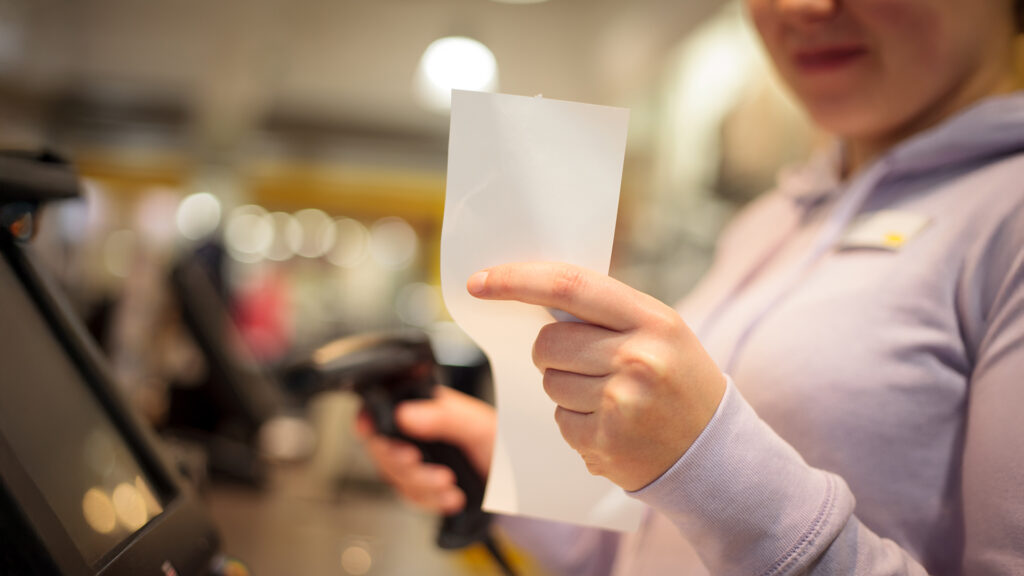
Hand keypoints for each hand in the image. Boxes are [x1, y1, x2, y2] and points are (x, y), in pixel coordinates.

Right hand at [354, 385, 495, 513]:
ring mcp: (418, 459)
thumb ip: (444, 417)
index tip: (370, 432)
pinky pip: (410, 496)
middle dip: (401, 462)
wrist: (519, 483)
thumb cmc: (502, 443)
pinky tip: (451, 496)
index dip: (369, 420)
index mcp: (425, 406)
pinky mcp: (423, 484)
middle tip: (419, 462)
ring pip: (393, 476)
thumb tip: (406, 414)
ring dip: (420, 485)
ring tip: (447, 483)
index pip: (382, 408)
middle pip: (381, 447)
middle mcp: (416, 431)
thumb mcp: (478, 425)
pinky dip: (430, 500)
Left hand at [468, 262, 725, 491]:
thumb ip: (604, 311)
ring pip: (550, 383)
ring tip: (612, 399)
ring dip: (567, 390)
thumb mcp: (659, 331)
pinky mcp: (605, 442)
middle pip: (548, 342)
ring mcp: (621, 403)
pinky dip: (577, 423)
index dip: (516, 280)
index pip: (568, 285)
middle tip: (585, 364)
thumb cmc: (679, 380)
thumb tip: (532, 294)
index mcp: (652, 319)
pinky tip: (613, 425)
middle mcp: (637, 358)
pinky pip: (561, 420)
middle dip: (550, 352)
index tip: (479, 281)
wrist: (715, 452)